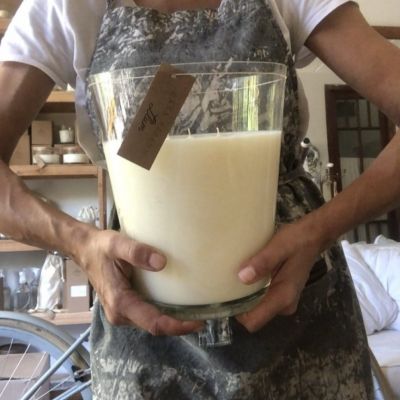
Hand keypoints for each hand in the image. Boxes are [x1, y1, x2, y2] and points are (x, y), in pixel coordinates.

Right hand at [74, 228, 202, 335]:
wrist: (84, 249)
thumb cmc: (100, 247)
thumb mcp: (117, 244)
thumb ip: (137, 252)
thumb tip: (162, 262)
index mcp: (120, 303)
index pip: (154, 323)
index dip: (177, 326)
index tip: (198, 321)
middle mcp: (121, 314)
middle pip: (155, 326)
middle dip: (179, 325)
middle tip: (203, 315)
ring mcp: (122, 312)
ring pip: (151, 322)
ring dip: (172, 321)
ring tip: (195, 311)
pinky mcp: (124, 307)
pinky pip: (147, 315)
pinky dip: (163, 313)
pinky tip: (177, 303)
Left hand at [235, 217, 324, 331]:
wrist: (314, 235)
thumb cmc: (297, 240)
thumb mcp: (279, 246)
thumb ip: (263, 262)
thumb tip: (242, 277)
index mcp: (283, 296)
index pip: (253, 321)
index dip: (237, 313)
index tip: (225, 297)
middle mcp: (284, 305)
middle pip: (253, 316)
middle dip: (238, 304)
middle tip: (225, 285)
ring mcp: (283, 301)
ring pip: (256, 309)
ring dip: (245, 298)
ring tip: (233, 279)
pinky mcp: (281, 294)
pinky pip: (261, 300)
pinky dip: (252, 292)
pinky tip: (246, 276)